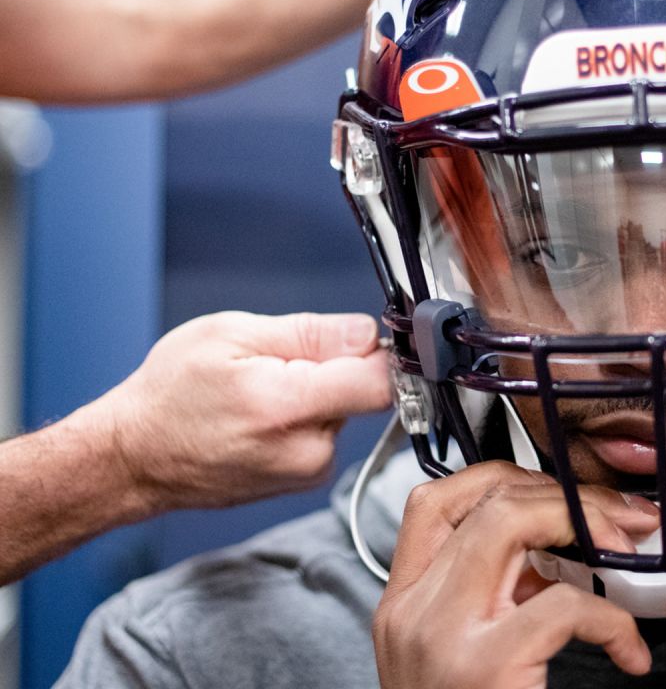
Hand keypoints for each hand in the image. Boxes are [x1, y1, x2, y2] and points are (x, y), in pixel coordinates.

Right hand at [90, 311, 391, 510]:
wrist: (134, 458)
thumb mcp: (229, 335)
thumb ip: (310, 333)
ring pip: (345, 412)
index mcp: (287, 407)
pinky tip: (264, 417)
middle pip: (364, 393)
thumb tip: (366, 333)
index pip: (381, 382)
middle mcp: (307, 449)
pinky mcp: (305, 480)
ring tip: (263, 392)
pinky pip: (327, 433)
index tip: (366, 339)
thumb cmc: (169, 396)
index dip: (382, 352)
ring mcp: (308, 472)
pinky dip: (306, 418)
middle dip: (335, 368)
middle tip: (281, 364)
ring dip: (318, 394)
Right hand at [372, 462, 659, 688]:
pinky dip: (614, 620)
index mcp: (402, 604)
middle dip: (562, 493)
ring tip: (630, 549)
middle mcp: (410, 611)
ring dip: (587, 524)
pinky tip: (630, 653)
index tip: (553, 491)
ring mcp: (442, 635)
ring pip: (511, 523)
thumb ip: (495, 598)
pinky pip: (565, 604)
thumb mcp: (461, 654)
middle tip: (618, 516)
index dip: (498, 477)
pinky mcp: (483, 665)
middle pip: (482, 500)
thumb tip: (558, 551)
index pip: (431, 501)